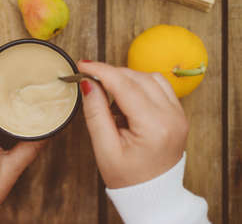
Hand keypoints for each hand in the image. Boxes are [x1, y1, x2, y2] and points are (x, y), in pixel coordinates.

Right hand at [77, 61, 188, 188]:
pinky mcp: (178, 114)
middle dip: (111, 74)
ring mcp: (178, 114)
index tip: (82, 65)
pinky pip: (159, 87)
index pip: (124, 86)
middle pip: (138, 78)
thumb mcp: (105, 148)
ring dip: (126, 78)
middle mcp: (172, 116)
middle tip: (89, 79)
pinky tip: (125, 99)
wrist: (153, 196)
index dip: (100, 71)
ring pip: (150, 78)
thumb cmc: (128, 178)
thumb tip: (88, 83)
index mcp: (154, 127)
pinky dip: (139, 85)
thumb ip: (95, 112)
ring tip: (108, 95)